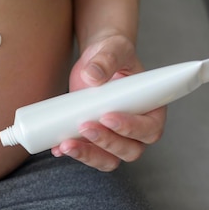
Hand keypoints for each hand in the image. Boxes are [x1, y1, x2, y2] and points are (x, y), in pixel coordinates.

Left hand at [52, 34, 165, 170]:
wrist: (95, 62)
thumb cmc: (112, 55)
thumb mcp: (113, 50)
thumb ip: (106, 60)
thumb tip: (92, 75)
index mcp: (151, 110)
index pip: (149, 129)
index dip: (130, 128)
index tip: (107, 116)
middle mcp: (135, 130)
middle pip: (129, 150)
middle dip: (106, 142)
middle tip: (84, 126)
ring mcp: (114, 138)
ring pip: (107, 159)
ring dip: (88, 155)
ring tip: (66, 143)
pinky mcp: (93, 139)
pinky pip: (86, 154)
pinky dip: (71, 153)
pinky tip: (57, 147)